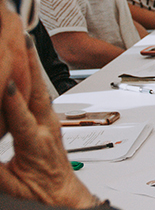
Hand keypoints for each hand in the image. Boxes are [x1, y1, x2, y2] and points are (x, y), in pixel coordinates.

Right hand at [0, 45, 97, 208]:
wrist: (63, 194)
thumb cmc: (41, 190)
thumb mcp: (13, 185)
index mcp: (36, 146)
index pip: (23, 120)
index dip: (14, 101)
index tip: (9, 83)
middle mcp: (47, 129)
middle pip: (37, 93)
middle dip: (29, 66)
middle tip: (22, 41)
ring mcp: (51, 122)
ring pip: (41, 89)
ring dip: (33, 65)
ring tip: (24, 42)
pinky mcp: (50, 120)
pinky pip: (40, 94)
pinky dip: (34, 77)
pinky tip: (27, 63)